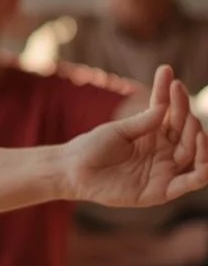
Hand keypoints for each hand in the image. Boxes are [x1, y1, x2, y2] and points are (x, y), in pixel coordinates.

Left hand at [65, 65, 207, 206]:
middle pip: (185, 133)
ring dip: (198, 139)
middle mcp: (163, 153)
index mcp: (153, 135)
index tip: (168, 74)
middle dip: (186, 115)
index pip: (172, 114)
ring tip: (192, 123)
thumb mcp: (118, 130)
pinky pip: (190, 181)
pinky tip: (201, 145)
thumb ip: (144, 122)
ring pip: (193, 155)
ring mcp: (163, 171)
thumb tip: (165, 107)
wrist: (71, 171)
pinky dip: (203, 167)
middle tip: (179, 95)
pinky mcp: (160, 191)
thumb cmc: (91, 148)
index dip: (173, 96)